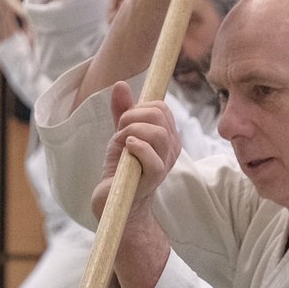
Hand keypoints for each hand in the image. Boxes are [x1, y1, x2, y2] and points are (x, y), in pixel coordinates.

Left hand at [91, 82, 181, 222]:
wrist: (117, 203)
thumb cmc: (121, 170)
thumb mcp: (121, 136)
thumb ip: (122, 112)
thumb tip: (120, 84)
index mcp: (166, 136)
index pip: (160, 107)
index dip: (138, 108)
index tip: (125, 123)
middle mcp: (171, 149)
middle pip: (160, 114)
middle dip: (132, 116)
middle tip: (120, 132)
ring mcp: (165, 164)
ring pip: (158, 133)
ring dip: (132, 132)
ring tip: (122, 144)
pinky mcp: (154, 179)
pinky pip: (152, 158)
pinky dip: (136, 148)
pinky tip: (126, 150)